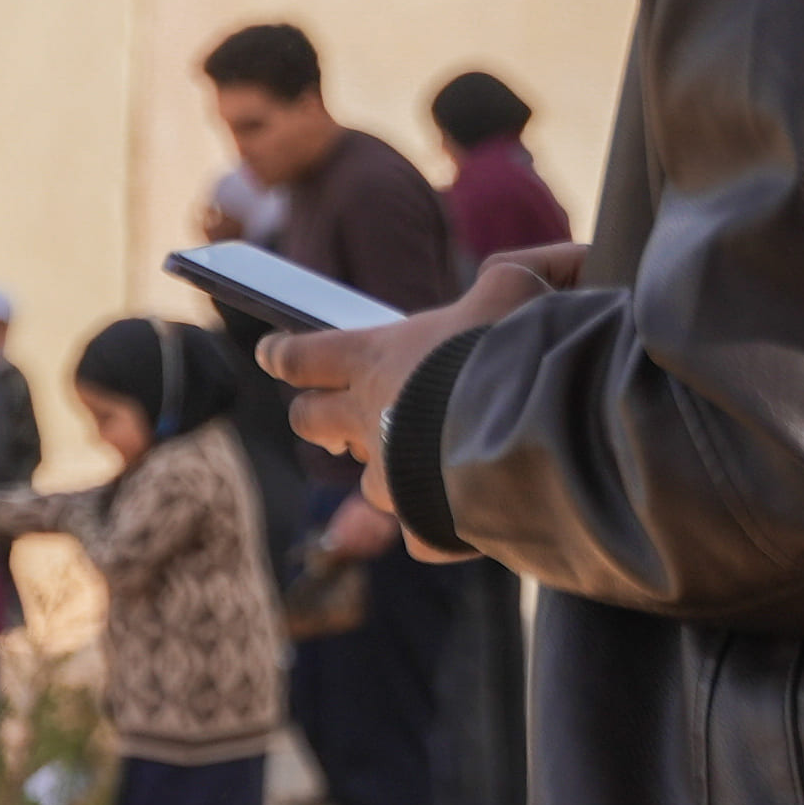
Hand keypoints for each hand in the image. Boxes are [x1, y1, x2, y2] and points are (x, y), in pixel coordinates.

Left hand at [261, 245, 582, 558]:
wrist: (534, 433)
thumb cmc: (515, 352)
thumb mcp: (517, 291)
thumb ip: (507, 276)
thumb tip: (505, 278)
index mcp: (376, 361)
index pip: (306, 356)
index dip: (285, 354)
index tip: (269, 352)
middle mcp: (368, 422)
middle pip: (312, 422)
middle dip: (313, 414)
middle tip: (320, 411)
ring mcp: (389, 479)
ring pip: (365, 478)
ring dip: (383, 465)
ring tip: (410, 457)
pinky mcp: (421, 522)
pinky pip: (417, 528)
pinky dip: (434, 519)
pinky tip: (457, 513)